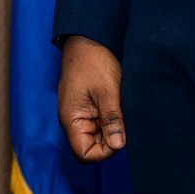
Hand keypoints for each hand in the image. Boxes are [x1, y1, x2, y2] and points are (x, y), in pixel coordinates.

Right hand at [58, 36, 126, 162]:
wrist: (88, 39)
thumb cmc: (94, 62)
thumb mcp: (107, 91)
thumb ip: (111, 119)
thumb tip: (118, 146)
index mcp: (72, 119)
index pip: (85, 154)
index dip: (104, 152)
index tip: (120, 135)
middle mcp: (73, 121)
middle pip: (91, 148)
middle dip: (109, 141)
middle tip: (123, 122)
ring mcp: (79, 114)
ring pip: (97, 137)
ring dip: (111, 130)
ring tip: (121, 112)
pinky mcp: (87, 107)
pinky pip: (98, 124)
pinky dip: (110, 121)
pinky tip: (118, 109)